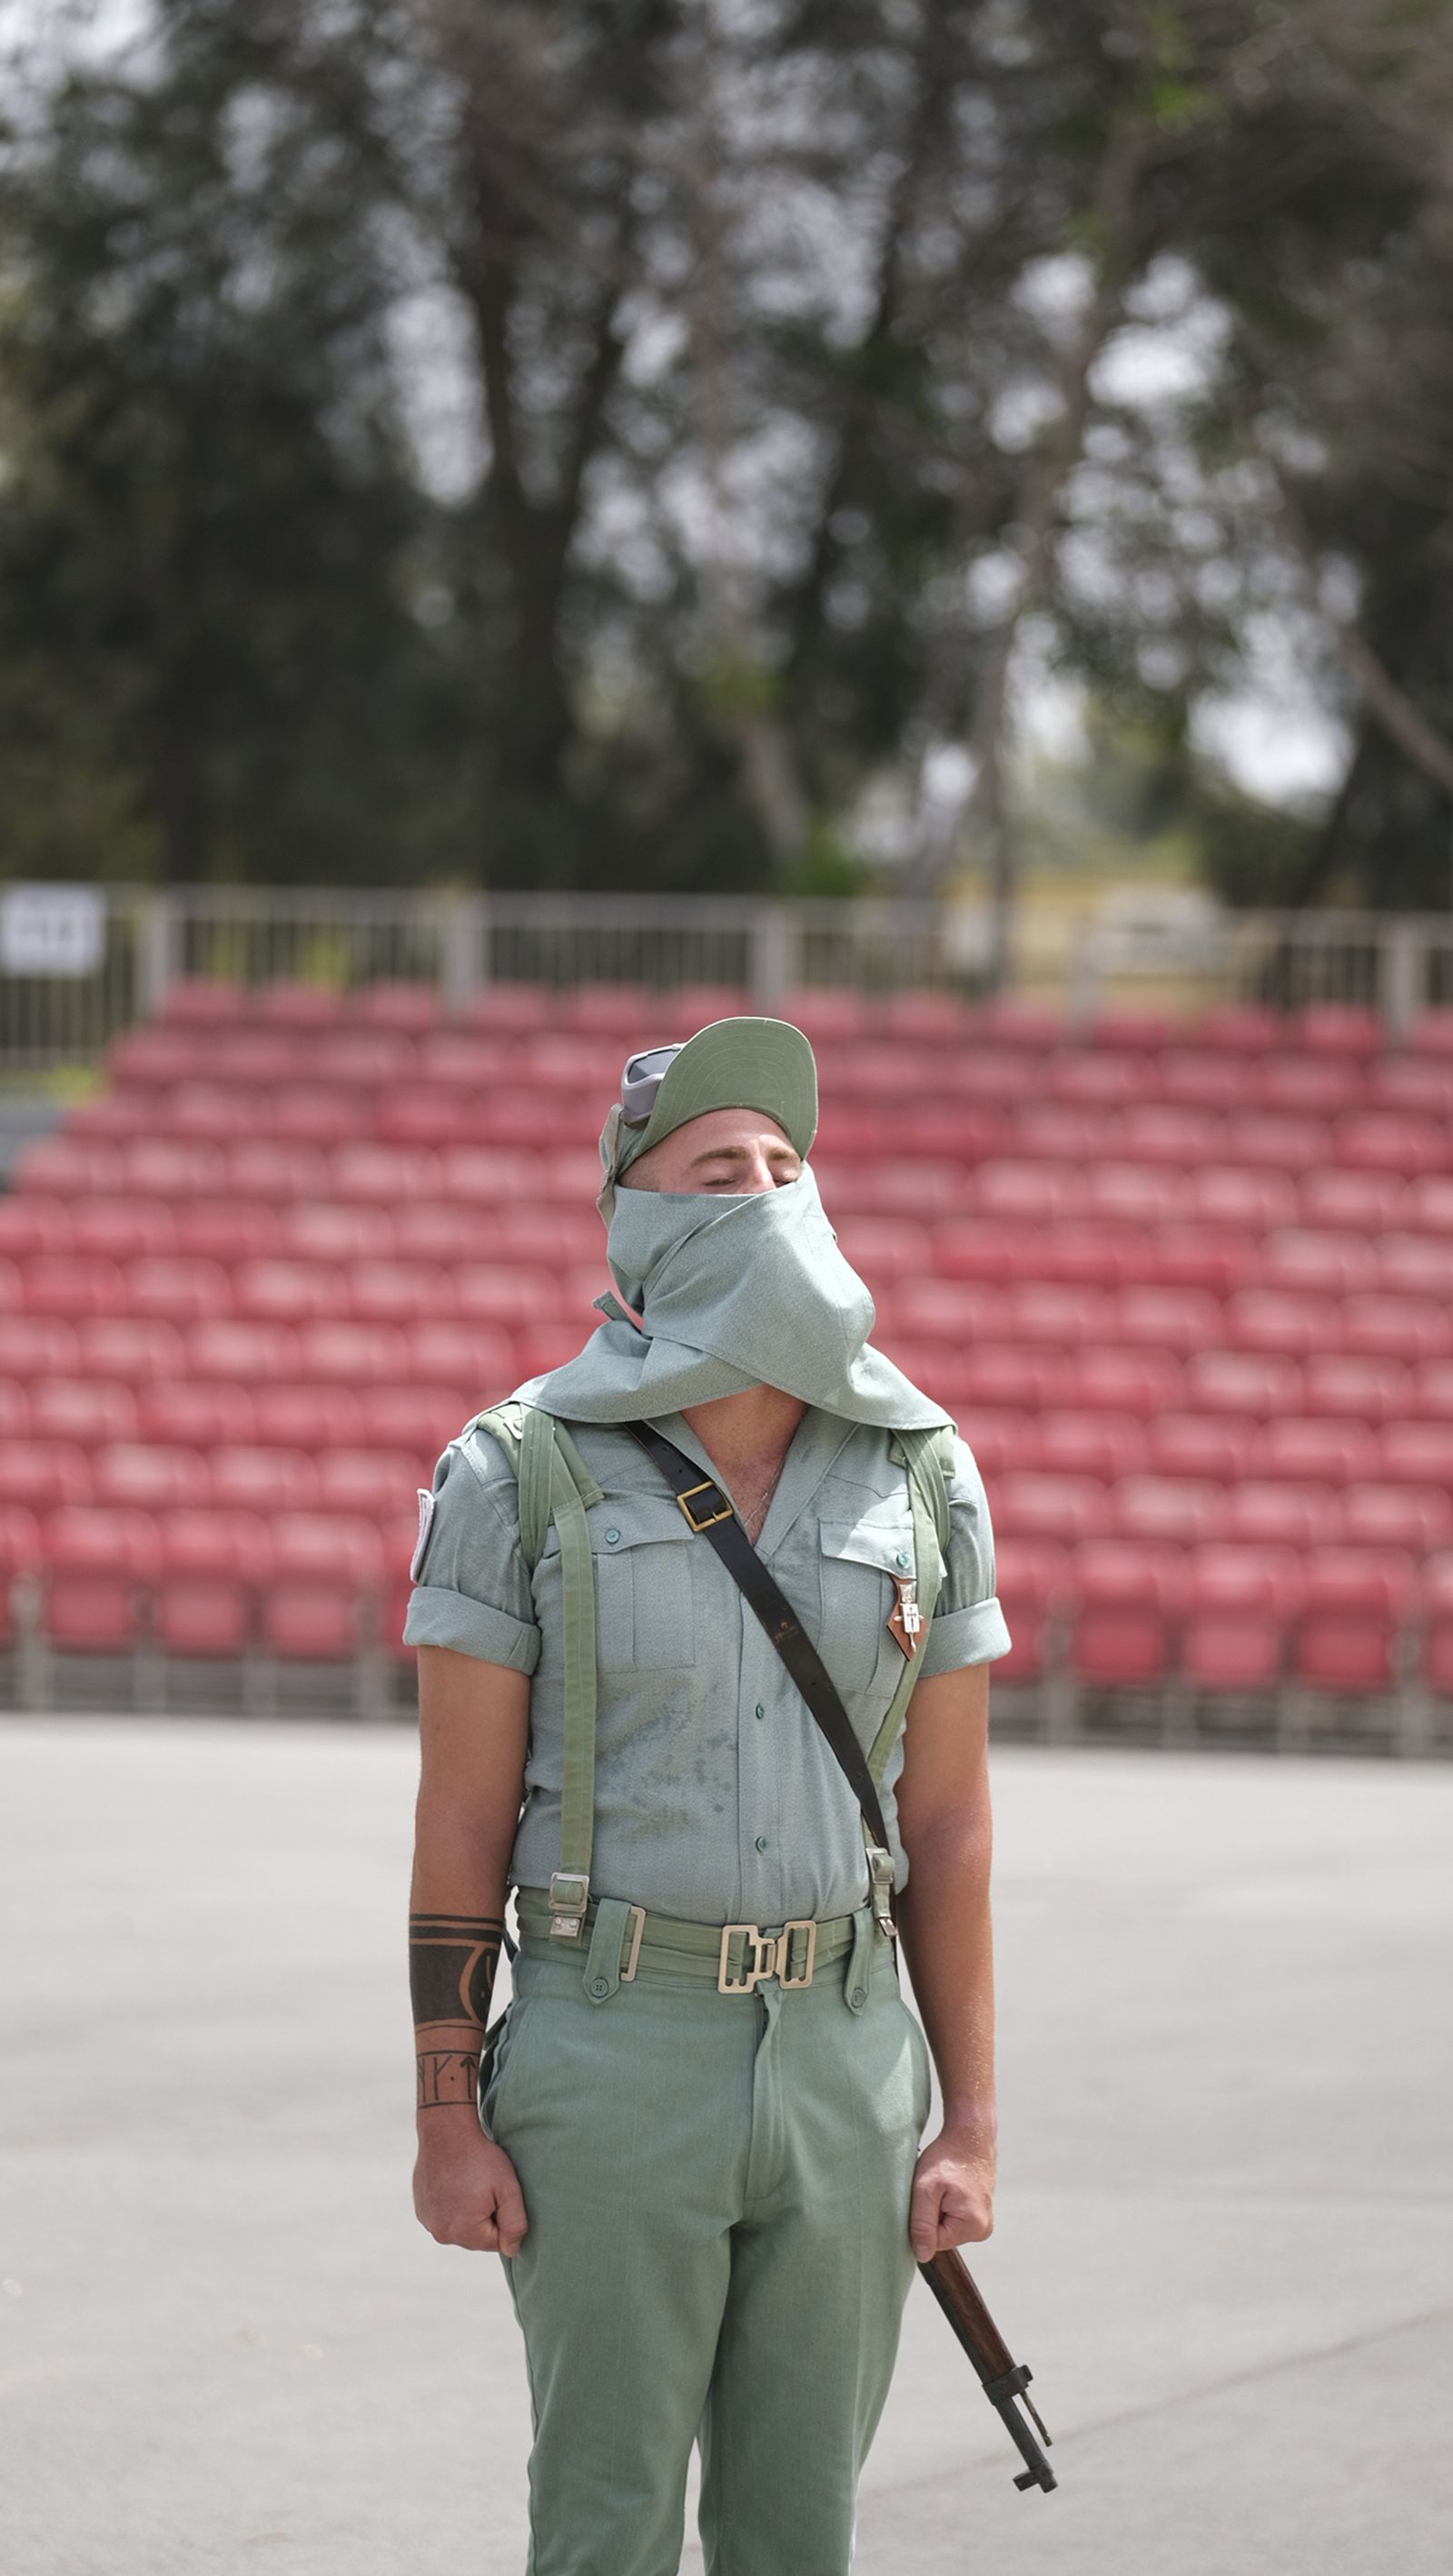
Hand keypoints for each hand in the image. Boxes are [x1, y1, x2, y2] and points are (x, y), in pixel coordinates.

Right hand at [414, 2113, 527, 2254]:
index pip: (497, 2242)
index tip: (497, 2193)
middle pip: (477, 2238)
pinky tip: (455, 2184)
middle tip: (484, 2187)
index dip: (503, 2217)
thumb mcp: (508, 2188)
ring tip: (469, 2183)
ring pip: (461, 2228)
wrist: (446, 2131)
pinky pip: (445, 2218)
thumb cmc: (481, 2158)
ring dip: (469, 2213)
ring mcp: (428, 2222)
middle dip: (486, 2217)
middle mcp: (442, 2234)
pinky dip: (453, 2206)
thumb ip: (515, 2224)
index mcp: (465, 2232)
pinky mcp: (422, 2211)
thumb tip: (512, 2251)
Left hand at [909, 2125, 994, 2260]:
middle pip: (941, 2235)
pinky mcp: (978, 2212)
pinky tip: (948, 2187)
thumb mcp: (925, 2189)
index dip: (922, 2221)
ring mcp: (983, 2221)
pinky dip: (945, 2203)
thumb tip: (922, 2256)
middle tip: (934, 2189)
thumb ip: (922, 2224)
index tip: (926, 2197)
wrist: (969, 2134)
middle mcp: (983, 2229)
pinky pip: (953, 2217)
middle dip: (931, 2215)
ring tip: (942, 2186)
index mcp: (973, 2227)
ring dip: (937, 2208)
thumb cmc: (947, 2157)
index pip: (933, 2242)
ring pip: (946, 2226)